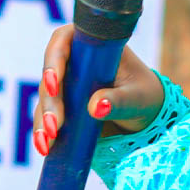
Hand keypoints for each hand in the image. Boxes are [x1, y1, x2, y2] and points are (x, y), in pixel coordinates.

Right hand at [31, 25, 163, 157]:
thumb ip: (119, 100)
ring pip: (45, 98)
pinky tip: (44, 147)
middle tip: (54, 125)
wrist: (146, 114)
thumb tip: (95, 107)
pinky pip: (48, 116)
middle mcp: (73, 60)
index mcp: (92, 46)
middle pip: (50, 75)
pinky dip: (44, 131)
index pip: (64, 42)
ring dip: (43, 120)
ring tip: (46, 143)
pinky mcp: (63, 105)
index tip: (54, 83)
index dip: (54, 60)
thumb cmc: (146, 95)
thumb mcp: (138, 98)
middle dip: (49, 102)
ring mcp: (66, 84)